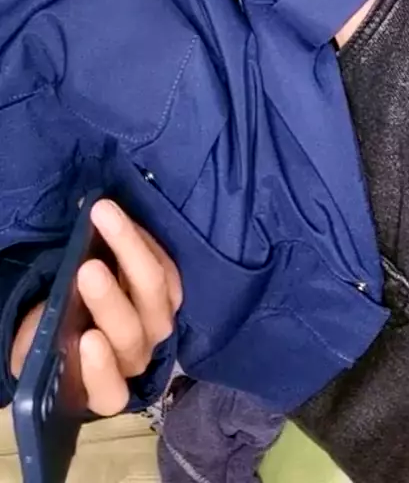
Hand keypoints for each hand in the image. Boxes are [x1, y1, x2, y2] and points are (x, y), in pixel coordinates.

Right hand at [11, 201, 182, 416]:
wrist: (80, 309)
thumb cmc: (55, 332)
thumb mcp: (37, 340)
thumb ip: (40, 339)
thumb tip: (45, 318)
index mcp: (101, 386)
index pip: (109, 392)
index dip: (101, 370)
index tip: (87, 339)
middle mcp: (136, 358)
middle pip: (132, 334)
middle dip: (110, 301)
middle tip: (86, 268)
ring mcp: (158, 324)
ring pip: (156, 293)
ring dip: (131, 252)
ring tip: (104, 217)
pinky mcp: (170, 291)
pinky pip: (166, 265)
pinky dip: (142, 239)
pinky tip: (119, 218)